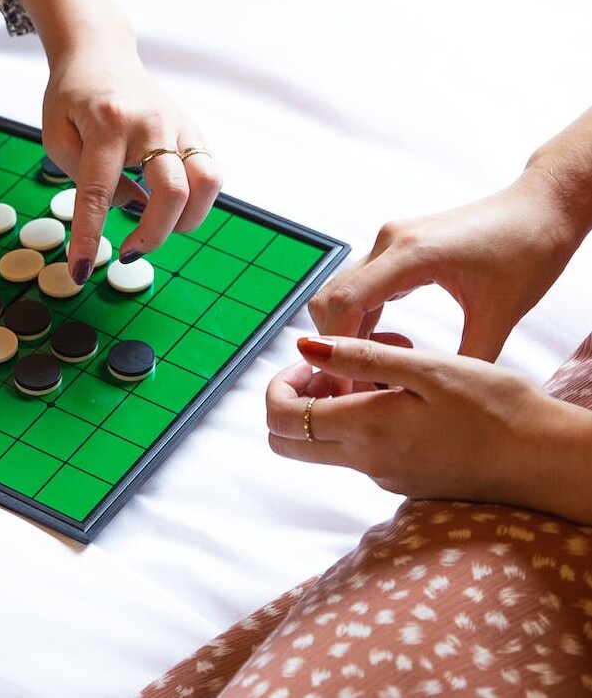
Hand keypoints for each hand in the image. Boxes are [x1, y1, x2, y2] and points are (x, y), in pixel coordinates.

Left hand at [13, 0, 221, 282]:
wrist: (99, 53)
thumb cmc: (71, 98)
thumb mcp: (56, 135)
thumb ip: (82, 180)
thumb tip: (128, 210)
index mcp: (107, 123)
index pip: (98, 193)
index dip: (88, 238)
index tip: (79, 272)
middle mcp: (150, 123)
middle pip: (172, 192)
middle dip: (152, 236)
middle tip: (125, 253)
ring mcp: (178, 124)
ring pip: (206, 182)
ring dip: (186, 221)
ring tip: (155, 229)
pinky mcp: (192, 129)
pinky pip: (208, 172)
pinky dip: (195, 201)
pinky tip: (168, 208)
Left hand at [266, 335, 591, 523]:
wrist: (547, 460)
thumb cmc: (498, 408)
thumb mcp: (429, 369)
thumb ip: (361, 358)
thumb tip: (303, 347)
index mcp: (365, 431)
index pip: (279, 419)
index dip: (279, 384)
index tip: (311, 360)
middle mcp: (365, 463)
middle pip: (286, 442)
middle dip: (293, 400)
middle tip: (332, 368)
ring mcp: (383, 476)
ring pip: (326, 443)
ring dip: (337, 403)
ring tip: (391, 365)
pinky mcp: (402, 480)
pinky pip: (363, 449)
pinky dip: (368, 416)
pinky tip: (411, 390)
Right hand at [309, 169, 582, 361]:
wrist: (542, 207)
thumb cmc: (530, 247)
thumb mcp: (502, 314)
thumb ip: (469, 359)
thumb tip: (443, 404)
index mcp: (411, 253)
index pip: (344, 304)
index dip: (335, 349)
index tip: (345, 386)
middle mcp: (390, 242)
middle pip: (330, 299)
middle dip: (333, 345)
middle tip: (353, 385)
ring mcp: (389, 242)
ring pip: (340, 294)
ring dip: (346, 334)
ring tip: (369, 371)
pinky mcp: (396, 249)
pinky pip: (361, 288)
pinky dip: (361, 320)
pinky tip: (385, 346)